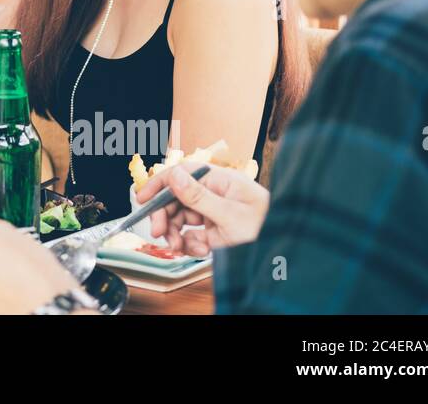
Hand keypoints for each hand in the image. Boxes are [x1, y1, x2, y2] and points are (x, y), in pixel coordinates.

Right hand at [136, 162, 269, 255]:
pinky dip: (190, 244)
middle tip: (159, 234)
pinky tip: (198, 251)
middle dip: (165, 216)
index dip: (160, 185)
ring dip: (176, 234)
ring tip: (180, 248)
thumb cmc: (267, 230)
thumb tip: (173, 175)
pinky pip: (192, 234)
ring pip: (182, 218)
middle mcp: (216, 194)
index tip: (141, 199)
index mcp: (221, 181)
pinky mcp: (217, 232)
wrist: (286, 254)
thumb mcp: (230, 215)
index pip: (182, 174)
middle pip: (177, 199)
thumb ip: (198, 196)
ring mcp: (215, 213)